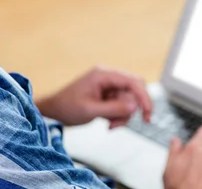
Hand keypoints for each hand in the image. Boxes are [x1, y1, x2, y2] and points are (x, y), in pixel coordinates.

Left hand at [36, 66, 151, 126]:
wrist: (53, 111)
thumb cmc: (67, 107)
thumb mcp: (90, 110)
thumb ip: (114, 108)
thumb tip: (135, 106)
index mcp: (104, 74)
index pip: (132, 81)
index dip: (143, 97)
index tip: (148, 114)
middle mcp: (108, 77)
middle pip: (134, 90)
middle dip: (131, 109)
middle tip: (119, 124)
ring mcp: (109, 86)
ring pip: (129, 100)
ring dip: (123, 116)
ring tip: (110, 126)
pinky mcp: (108, 95)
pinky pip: (122, 105)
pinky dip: (118, 116)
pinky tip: (108, 123)